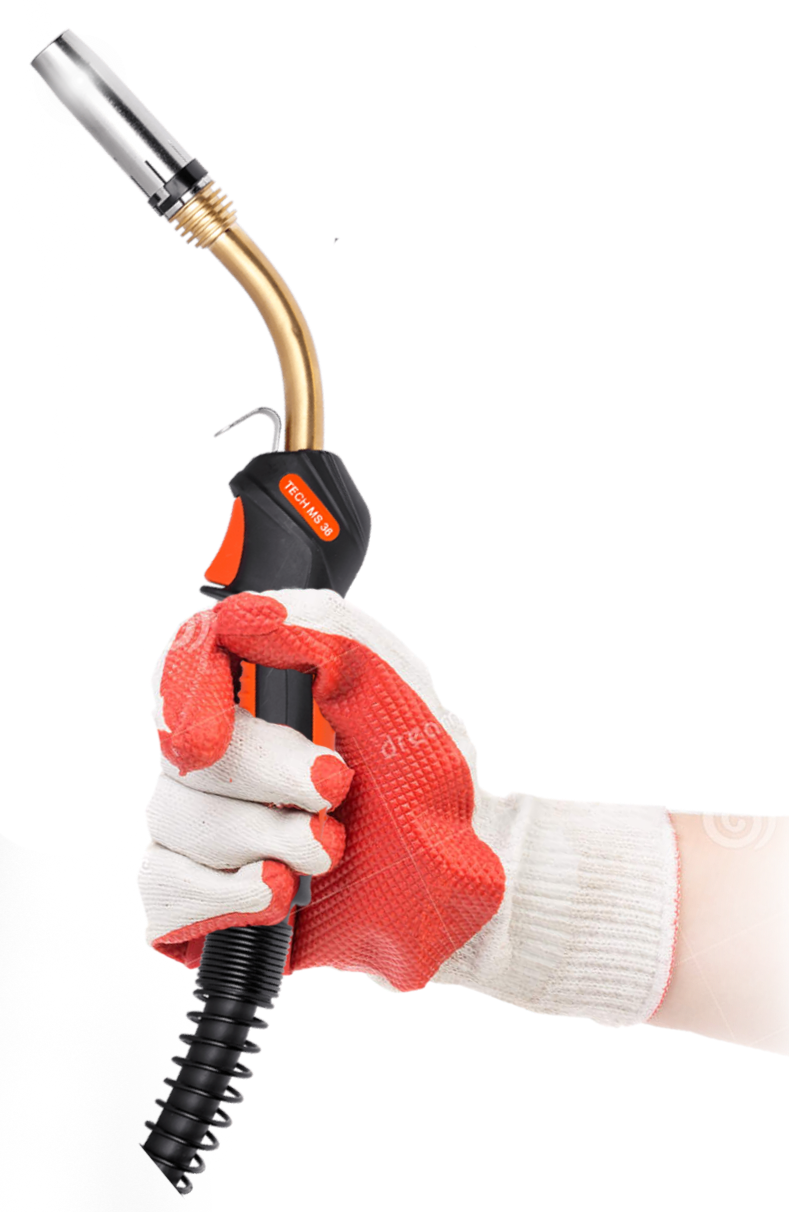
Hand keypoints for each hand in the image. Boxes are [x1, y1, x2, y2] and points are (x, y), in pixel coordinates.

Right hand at [137, 589, 505, 991]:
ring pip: (169, 816)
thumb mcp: (394, 687)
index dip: (185, 684)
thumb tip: (241, 616)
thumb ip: (320, 633)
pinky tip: (278, 896)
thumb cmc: (434, 784)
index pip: (187, 657)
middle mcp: (230, 753)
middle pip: (179, 744)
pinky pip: (159, 888)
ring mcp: (212, 826)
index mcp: (270, 691)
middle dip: (261, 773)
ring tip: (327, 854)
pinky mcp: (206, 898)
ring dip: (257, 838)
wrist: (459, 887)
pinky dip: (216, 897)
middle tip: (335, 788)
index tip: (211, 732)